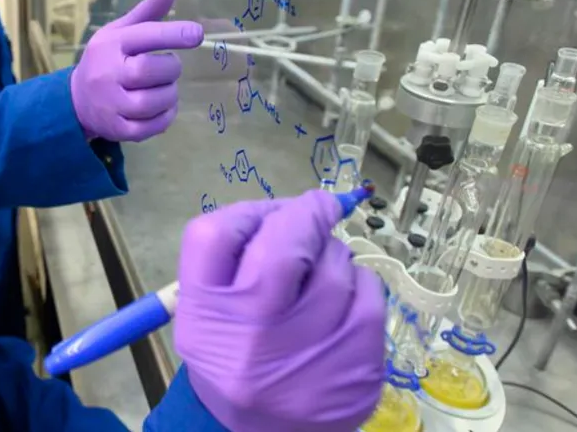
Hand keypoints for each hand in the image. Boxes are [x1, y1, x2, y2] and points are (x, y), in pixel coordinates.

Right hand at [70, 0, 203, 141]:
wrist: (75, 100)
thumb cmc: (105, 60)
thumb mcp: (119, 32)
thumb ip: (146, 13)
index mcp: (110, 45)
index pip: (143, 36)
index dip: (172, 34)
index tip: (196, 34)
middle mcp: (107, 74)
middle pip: (150, 71)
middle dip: (170, 68)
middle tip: (169, 67)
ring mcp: (110, 105)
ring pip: (153, 102)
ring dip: (169, 95)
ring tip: (164, 88)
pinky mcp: (117, 129)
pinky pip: (151, 127)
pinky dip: (165, 117)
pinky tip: (163, 107)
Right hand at [174, 190, 386, 431]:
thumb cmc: (233, 360)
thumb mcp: (208, 315)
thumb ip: (233, 259)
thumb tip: (289, 207)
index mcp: (205, 318)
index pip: (213, 235)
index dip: (247, 210)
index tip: (270, 211)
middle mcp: (252, 337)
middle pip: (281, 244)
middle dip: (305, 214)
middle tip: (316, 209)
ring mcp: (309, 354)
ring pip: (335, 266)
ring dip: (332, 253)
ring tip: (322, 271)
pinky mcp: (356, 369)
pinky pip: (371, 295)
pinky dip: (361, 283)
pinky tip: (346, 296)